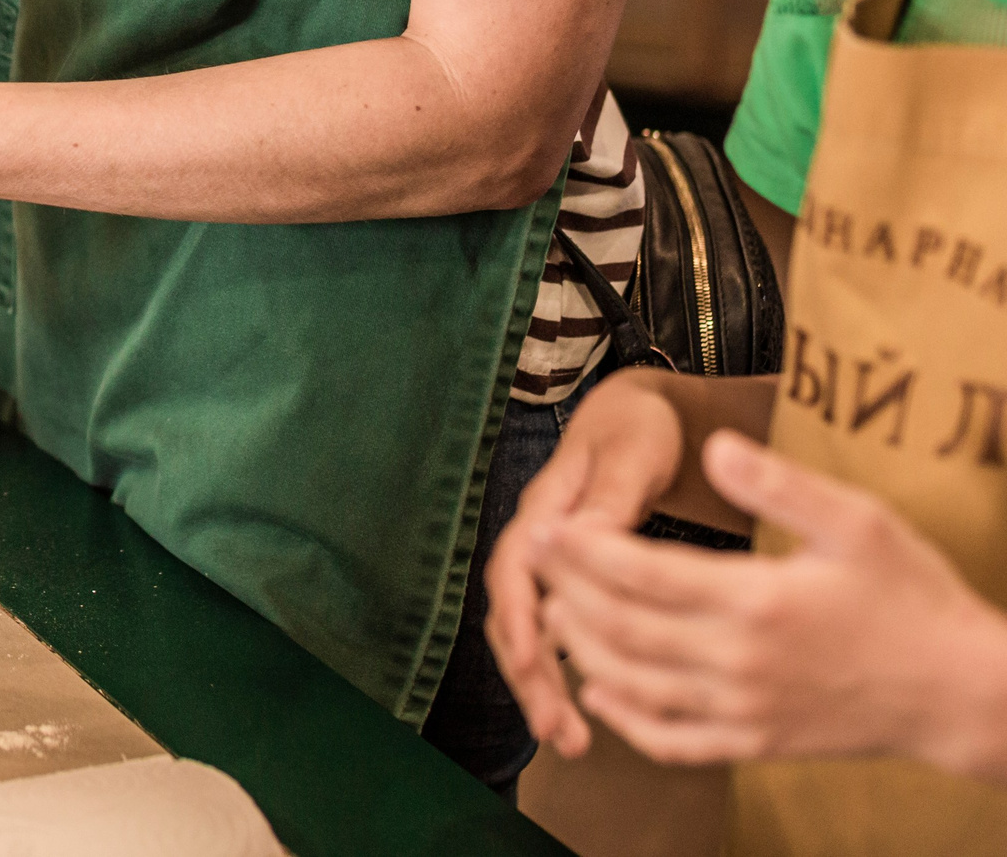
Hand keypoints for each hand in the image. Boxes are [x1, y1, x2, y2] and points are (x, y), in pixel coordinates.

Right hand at [486, 372, 689, 758]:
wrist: (640, 413)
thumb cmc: (637, 428)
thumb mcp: (631, 453)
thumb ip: (609, 498)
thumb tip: (586, 541)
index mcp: (545, 512)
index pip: (514, 569)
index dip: (522, 617)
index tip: (535, 659)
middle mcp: (537, 544)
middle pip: (514, 617)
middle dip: (529, 677)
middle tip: (557, 730)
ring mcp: (551, 566)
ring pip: (530, 634)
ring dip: (542, 688)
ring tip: (570, 740)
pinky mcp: (572, 584)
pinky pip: (555, 636)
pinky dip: (563, 676)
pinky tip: (586, 713)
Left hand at [536, 431, 1006, 779]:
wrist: (961, 692)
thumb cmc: (912, 597)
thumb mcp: (858, 521)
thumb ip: (780, 484)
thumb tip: (714, 444)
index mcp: (757, 601)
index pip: (641, 574)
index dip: (583, 551)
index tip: (548, 526)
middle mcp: (740, 662)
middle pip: (623, 630)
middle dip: (570, 594)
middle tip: (539, 563)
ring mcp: (745, 710)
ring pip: (637, 685)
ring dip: (585, 651)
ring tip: (556, 614)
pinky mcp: (757, 744)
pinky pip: (674, 741)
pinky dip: (626, 719)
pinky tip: (601, 690)